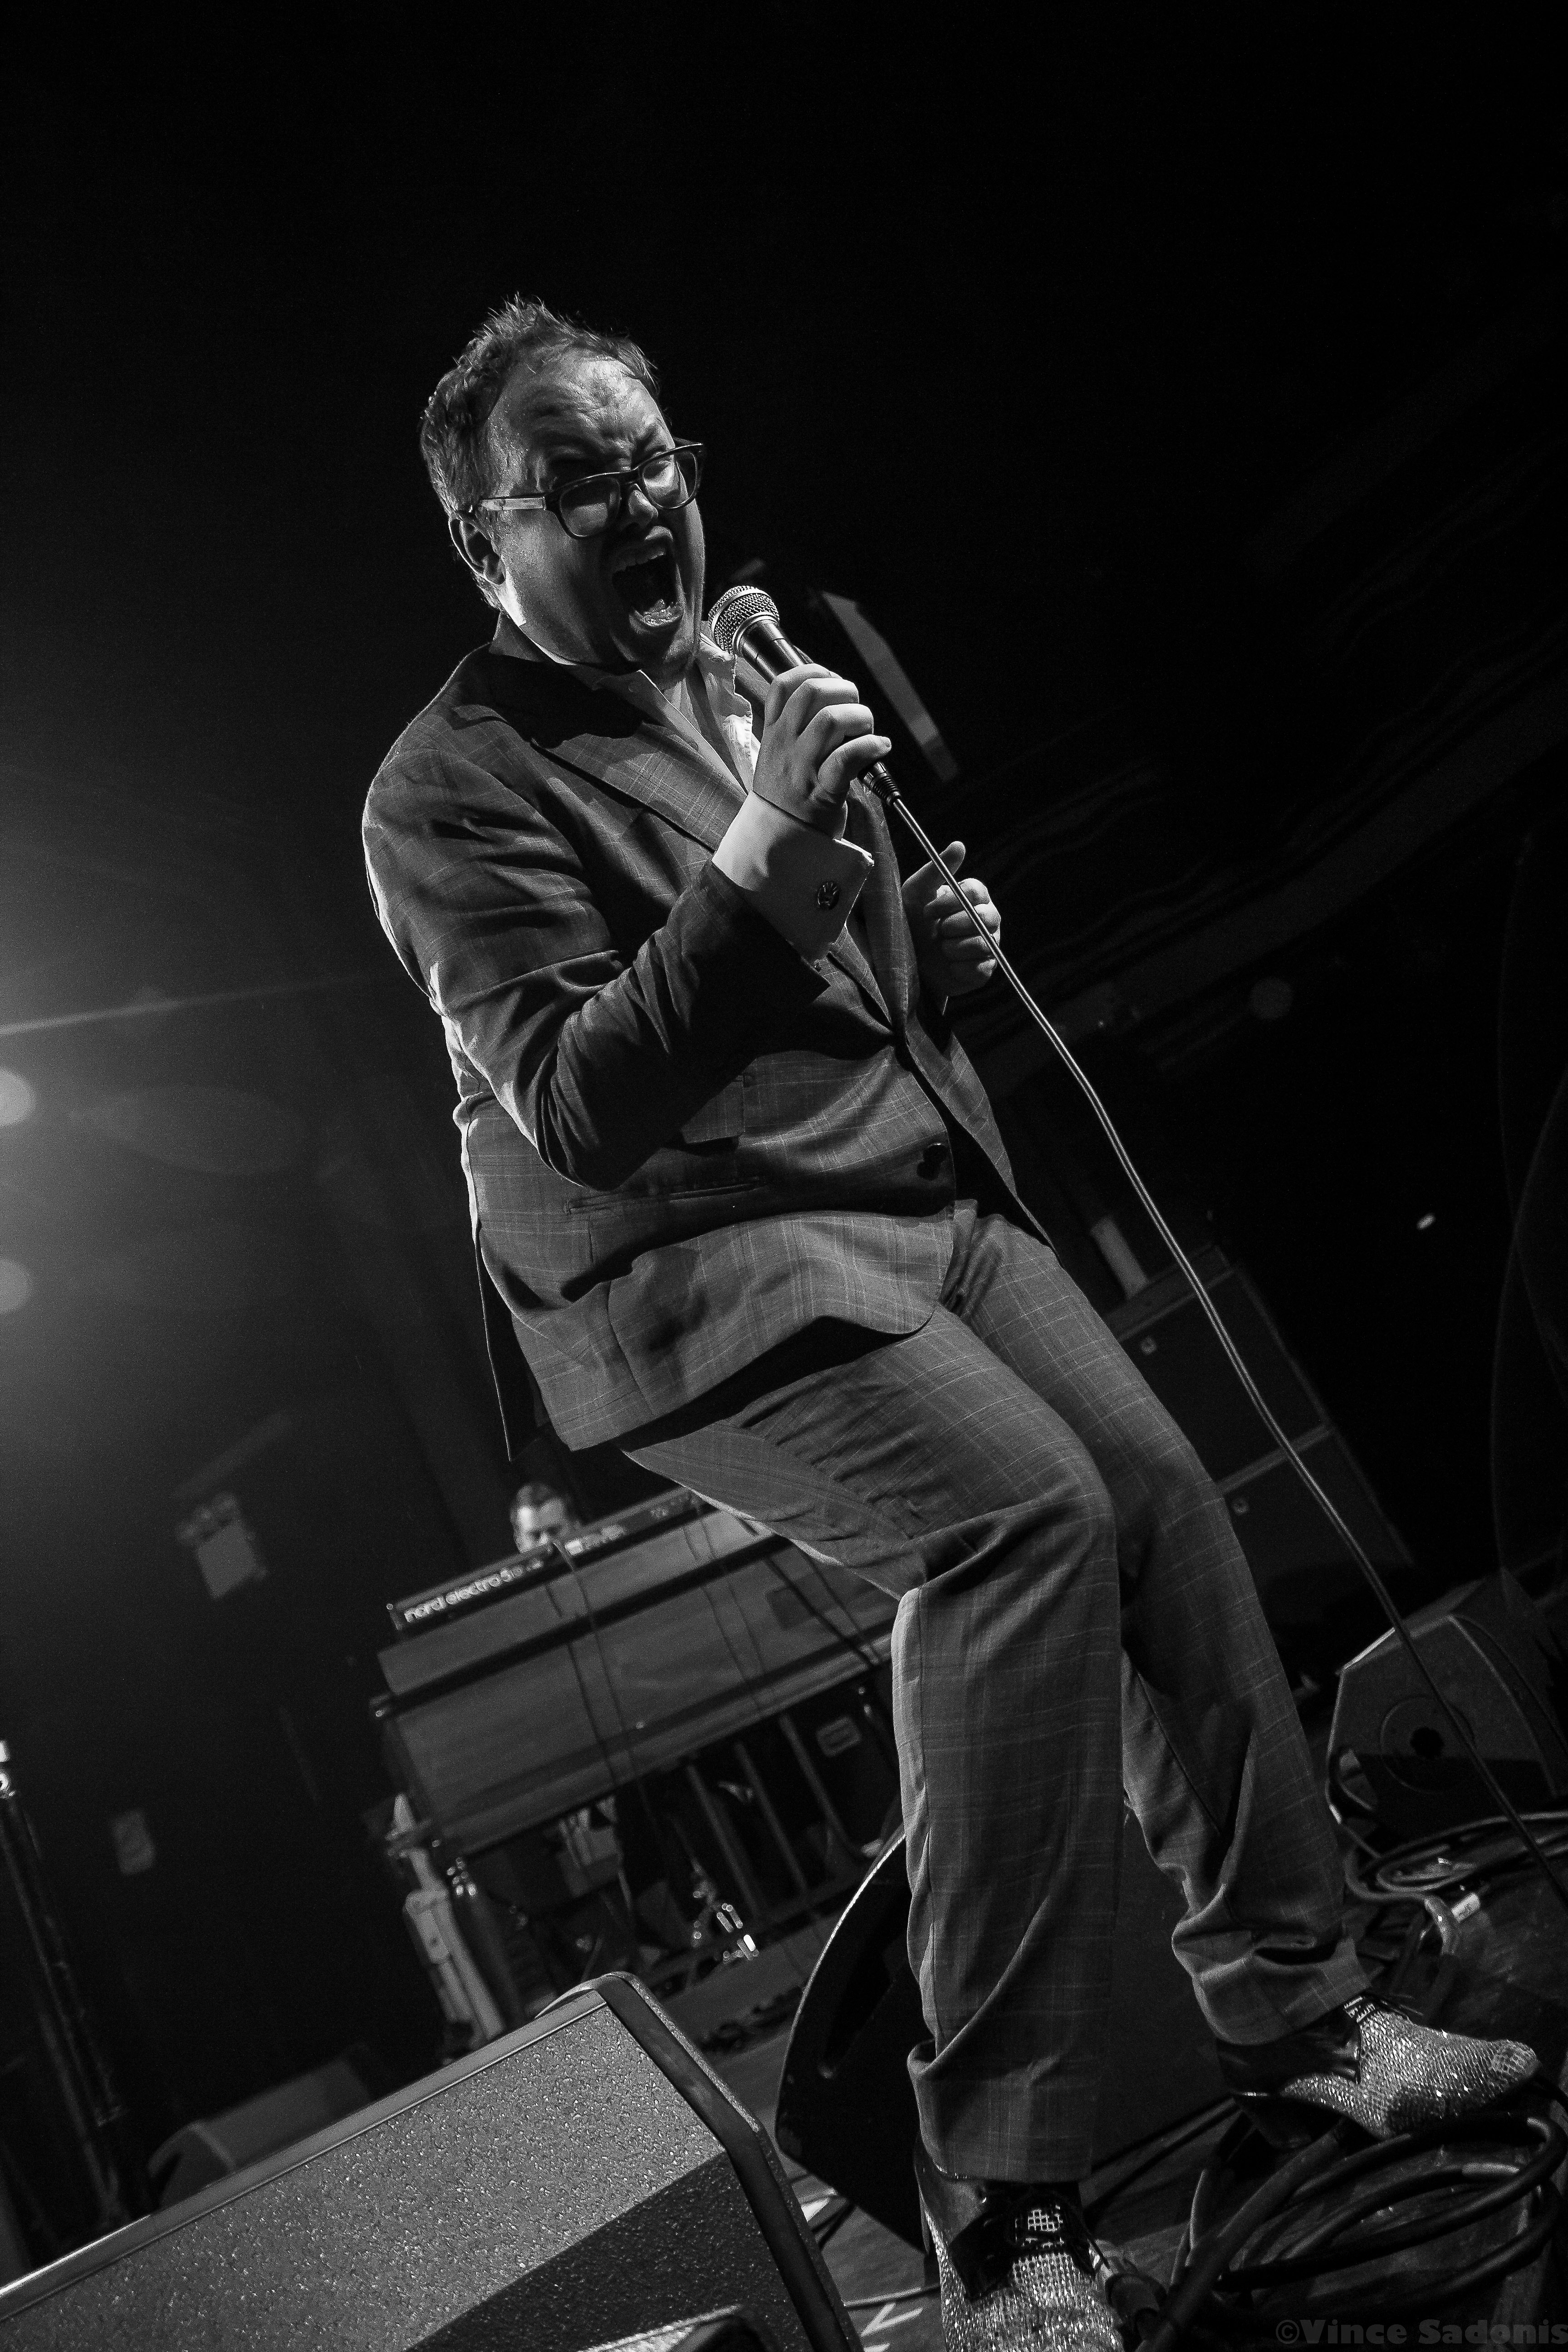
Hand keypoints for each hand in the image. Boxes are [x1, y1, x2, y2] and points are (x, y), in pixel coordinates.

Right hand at [750, 664, 891, 836]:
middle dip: (843, 690)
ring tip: (868, 731)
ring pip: (831, 720)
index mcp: (772, 734)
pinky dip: (870, 747)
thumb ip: (796, 731)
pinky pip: (847, 758)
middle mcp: (783, 746)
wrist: (777, 844)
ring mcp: (801, 768)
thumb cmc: (788, 798)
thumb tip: (833, 700)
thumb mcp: (778, 758)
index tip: (833, 681)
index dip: (813, 671)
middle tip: (855, 708)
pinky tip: (880, 747)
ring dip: (860, 717)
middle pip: (811, 692)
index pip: (783, 684)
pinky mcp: (821, 792)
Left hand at [902, 841, 1000, 1001]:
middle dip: (953, 925)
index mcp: (974, 896)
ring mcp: (990, 944)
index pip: (976, 892)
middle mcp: (988, 918)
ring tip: (940, 947)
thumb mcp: (916, 893)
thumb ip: (936, 869)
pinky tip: (947, 964)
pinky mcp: (985, 969)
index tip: (927, 911)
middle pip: (985, 917)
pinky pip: (979, 968)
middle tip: (937, 930)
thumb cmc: (912, 921)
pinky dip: (958, 967)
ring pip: (982, 944)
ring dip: (952, 947)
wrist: (906, 962)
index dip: (951, 902)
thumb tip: (959, 844)